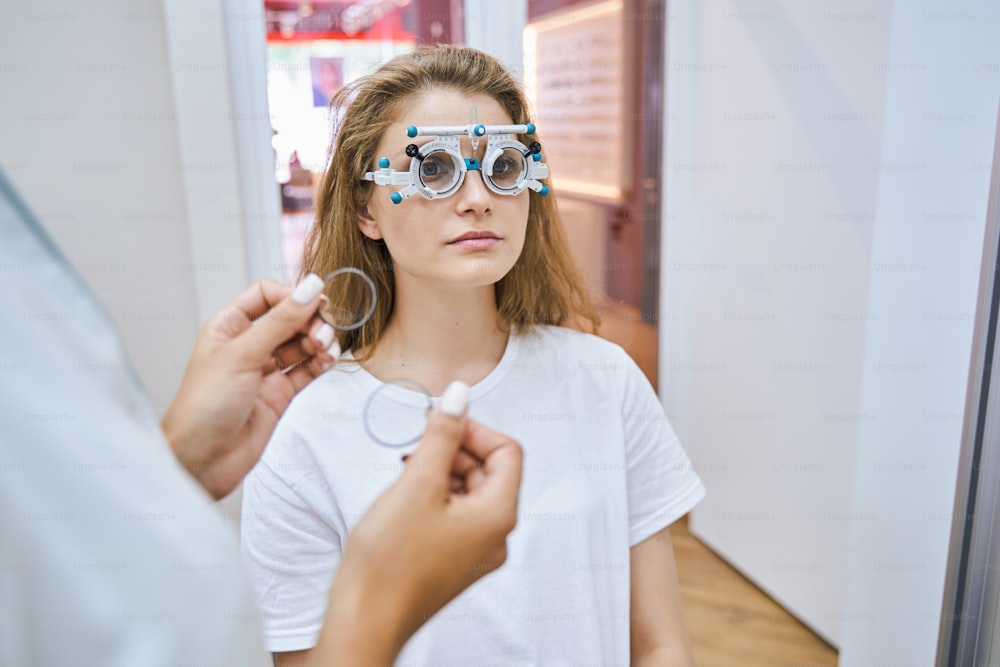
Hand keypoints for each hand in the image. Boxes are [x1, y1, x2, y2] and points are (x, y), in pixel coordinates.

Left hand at [161, 274, 339, 498]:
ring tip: (324, 350)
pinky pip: (308, 369)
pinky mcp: (280, 393)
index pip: (268, 295)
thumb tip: (308, 290)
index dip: (292, 296)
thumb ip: (279, 321)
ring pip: (302, 343)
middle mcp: (248, 345)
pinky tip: (327, 362)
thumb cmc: (202, 409)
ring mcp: (266, 369)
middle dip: (310, 321)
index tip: (313, 303)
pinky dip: (322, 362)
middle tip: (321, 333)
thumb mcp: (241, 355)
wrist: (202, 461)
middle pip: (290, 318)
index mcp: (229, 326)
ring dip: (319, 341)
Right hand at [315, 382, 522, 664]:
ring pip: (469, 493)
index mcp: (498, 515)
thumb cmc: (389, 561)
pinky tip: (402, 499)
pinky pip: (454, 516)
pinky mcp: (451, 562)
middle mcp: (495, 537)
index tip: (441, 421)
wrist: (363, 620)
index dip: (475, 429)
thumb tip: (460, 396)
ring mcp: (474, 553)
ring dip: (440, 472)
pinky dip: (433, 498)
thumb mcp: (417, 482)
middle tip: (416, 445)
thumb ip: (442, 434)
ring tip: (404, 473)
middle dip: (454, 450)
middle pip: (489, 472)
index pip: (507, 452)